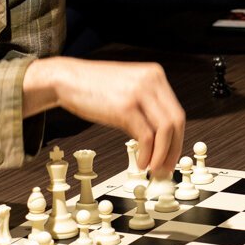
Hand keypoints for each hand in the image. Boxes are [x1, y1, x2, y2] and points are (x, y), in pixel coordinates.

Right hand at [24, 58, 184, 177]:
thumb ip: (145, 108)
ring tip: (154, 169)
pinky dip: (147, 154)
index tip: (172, 155)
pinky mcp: (125, 107)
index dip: (178, 138)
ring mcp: (139, 93)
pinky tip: (141, 162)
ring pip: (165, 130)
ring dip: (162, 155)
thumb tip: (157, 139)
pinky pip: (145, 136)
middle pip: (176, 122)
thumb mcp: (127, 91)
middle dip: (173, 149)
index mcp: (155, 76)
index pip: (177, 112)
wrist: (66, 79)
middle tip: (166, 168)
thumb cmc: (92, 87)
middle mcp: (151, 81)